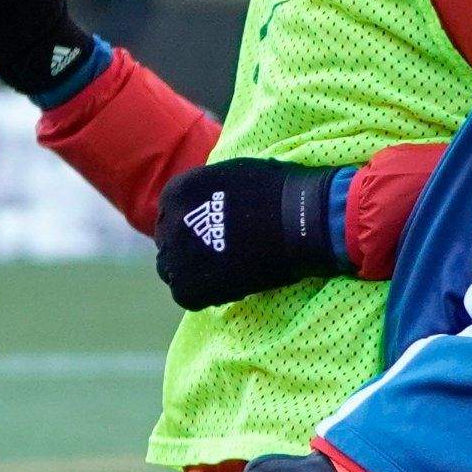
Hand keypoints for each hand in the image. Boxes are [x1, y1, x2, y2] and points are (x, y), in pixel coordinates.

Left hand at [151, 157, 344, 310]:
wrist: (301, 221)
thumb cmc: (277, 192)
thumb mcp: (231, 176)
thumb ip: (208, 192)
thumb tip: (205, 205)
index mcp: (176, 192)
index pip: (172, 216)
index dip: (192, 229)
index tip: (212, 235)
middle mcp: (169, 222)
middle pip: (170, 244)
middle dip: (190, 250)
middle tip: (219, 256)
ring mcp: (177, 256)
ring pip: (174, 271)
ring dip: (194, 273)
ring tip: (224, 273)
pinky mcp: (189, 287)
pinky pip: (187, 296)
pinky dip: (207, 294)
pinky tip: (231, 286)